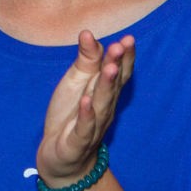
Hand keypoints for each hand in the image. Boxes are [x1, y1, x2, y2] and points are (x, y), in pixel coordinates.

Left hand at [36, 32, 133, 184]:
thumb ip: (86, 60)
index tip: (128, 39)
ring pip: (101, 104)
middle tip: (121, 45)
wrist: (61, 157)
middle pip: (112, 85)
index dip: (124, 57)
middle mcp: (104, 108)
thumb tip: (88, 34)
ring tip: (109, 68)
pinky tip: (86, 101)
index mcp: (105, 92)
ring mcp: (93, 126)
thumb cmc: (71, 115)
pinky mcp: (77, 142)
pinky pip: (84, 128)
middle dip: (117, 65)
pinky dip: (86, 115)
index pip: (119, 73)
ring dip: (106, 86)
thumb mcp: (76, 82)